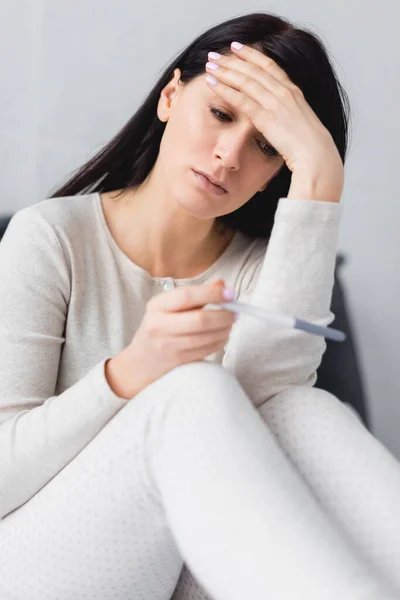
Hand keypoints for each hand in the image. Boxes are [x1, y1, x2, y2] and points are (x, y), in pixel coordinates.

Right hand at [106, 279, 236, 397]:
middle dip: (224, 315)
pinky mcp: (178, 361)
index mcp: (157, 306)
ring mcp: (168, 346)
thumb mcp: (169, 306)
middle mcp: (159, 326)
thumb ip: (196, 294)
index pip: (187, 296)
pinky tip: (222, 335)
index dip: (212, 294)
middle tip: (235, 312)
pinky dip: (220, 341)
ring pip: (206, 337)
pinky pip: (206, 350)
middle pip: (200, 320)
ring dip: (225, 329)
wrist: (141, 360)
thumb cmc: (159, 326)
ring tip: (230, 323)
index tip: (230, 293)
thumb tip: (222, 284)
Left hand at [205, 42, 343, 187]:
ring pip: (245, 81)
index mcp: (293, 91)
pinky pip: (241, 99)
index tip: (236, 47)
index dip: (251, 55)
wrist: (316, 155)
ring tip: (209, 66)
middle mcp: (284, 92)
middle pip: (253, 70)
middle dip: (232, 61)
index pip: (269, 66)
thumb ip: (288, 115)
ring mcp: (275, 103)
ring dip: (225, 71)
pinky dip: (225, 90)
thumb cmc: (310, 146)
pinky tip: (212, 84)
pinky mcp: (266, 117)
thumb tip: (280, 118)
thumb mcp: (300, 123)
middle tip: (214, 55)